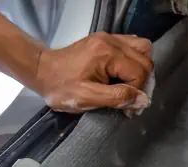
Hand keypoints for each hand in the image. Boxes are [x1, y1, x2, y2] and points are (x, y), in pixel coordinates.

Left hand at [34, 32, 152, 113]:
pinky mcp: (106, 41)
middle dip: (142, 82)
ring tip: (130, 84)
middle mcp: (111, 41)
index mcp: (107, 54)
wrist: (42, 71)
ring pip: (143, 50)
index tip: (127, 107)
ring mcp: (109, 38)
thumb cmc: (61, 87)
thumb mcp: (87, 98)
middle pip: (145, 61)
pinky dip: (134, 61)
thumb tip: (142, 99)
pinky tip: (125, 74)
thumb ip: (117, 98)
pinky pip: (133, 46)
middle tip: (130, 98)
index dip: (137, 92)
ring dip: (141, 69)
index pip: (139, 72)